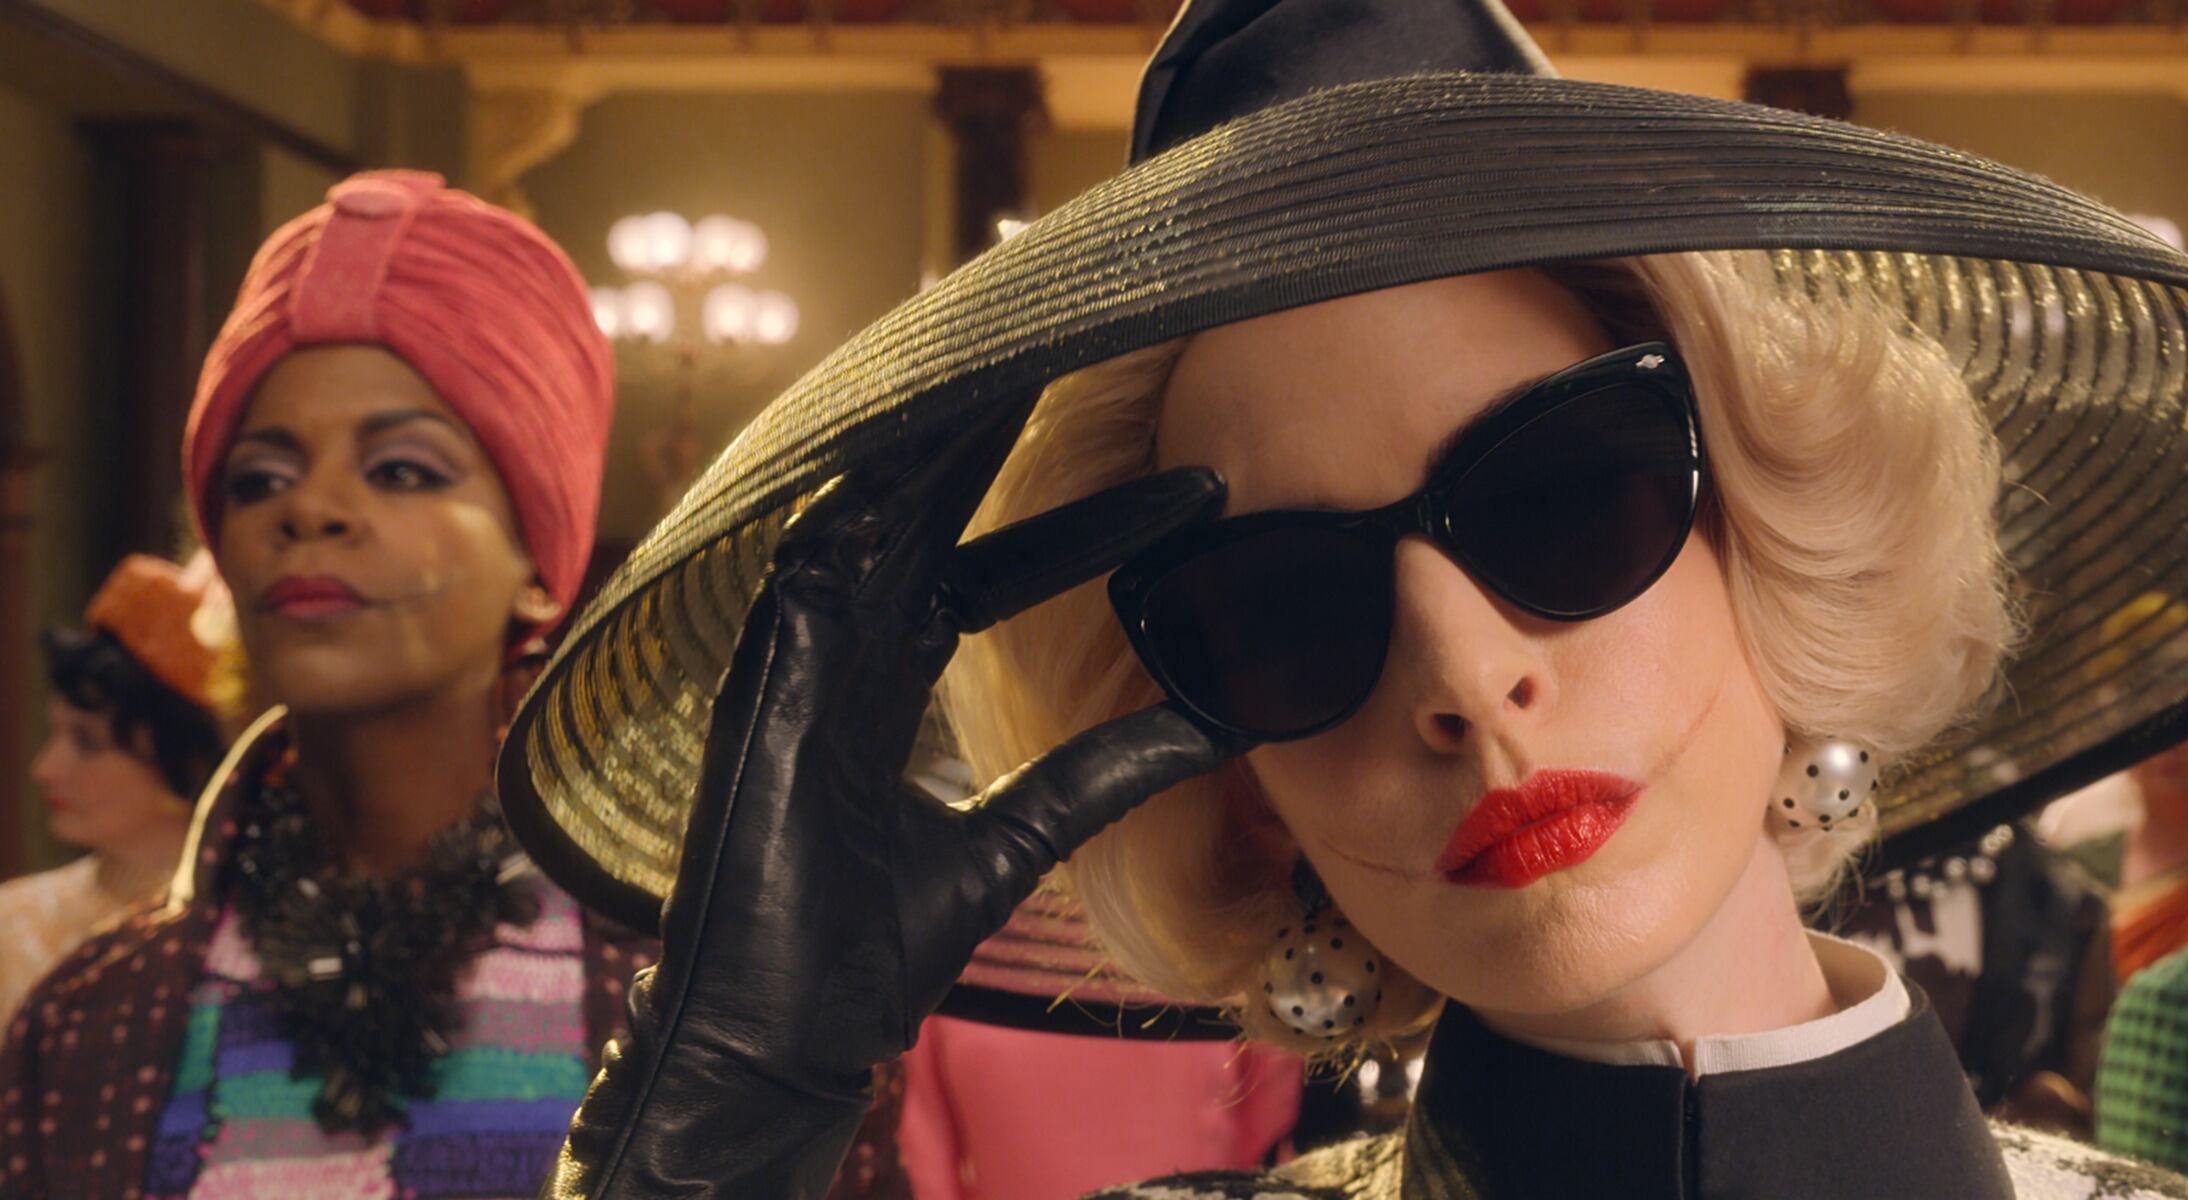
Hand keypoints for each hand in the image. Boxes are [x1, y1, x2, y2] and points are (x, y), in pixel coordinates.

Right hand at [545, 428, 1236, 1198]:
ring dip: (936, 435)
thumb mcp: (1012, 844)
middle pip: (928, 511)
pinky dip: (859, 498)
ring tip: (1012, 352)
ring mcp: (796, 656)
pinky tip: (916, 439)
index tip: (1196, 489)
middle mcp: (841, 650)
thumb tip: (1212, 730)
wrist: (782, 1035)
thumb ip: (1096, 780)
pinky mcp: (762, 678)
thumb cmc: (868, 953)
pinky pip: (810, 562)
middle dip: (995, 431)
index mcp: (889, 682)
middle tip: (1078, 342)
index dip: (1089, 527)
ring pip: (870, 510)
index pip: (995, 571)